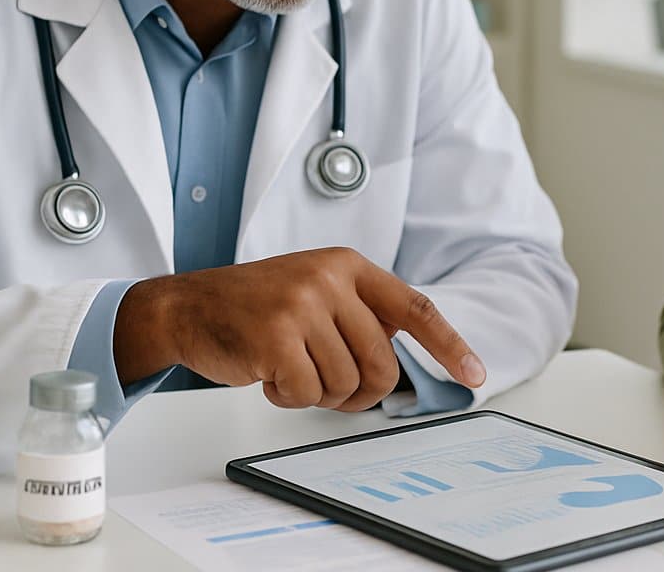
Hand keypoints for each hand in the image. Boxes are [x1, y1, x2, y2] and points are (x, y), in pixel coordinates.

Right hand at [115, 247, 485, 411]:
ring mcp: (301, 306)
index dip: (450, 344)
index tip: (474, 372)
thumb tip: (403, 356)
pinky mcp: (274, 338)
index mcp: (347, 266)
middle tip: (327, 386)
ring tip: (289, 369)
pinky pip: (305, 394)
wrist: (188, 306)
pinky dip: (288, 398)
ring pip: (344, 384)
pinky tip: (267, 375)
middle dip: (359, 391)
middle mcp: (329, 280)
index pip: (415, 309)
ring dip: (317, 394)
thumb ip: (359, 313)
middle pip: (382, 364)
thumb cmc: (256, 307)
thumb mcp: (315, 290)